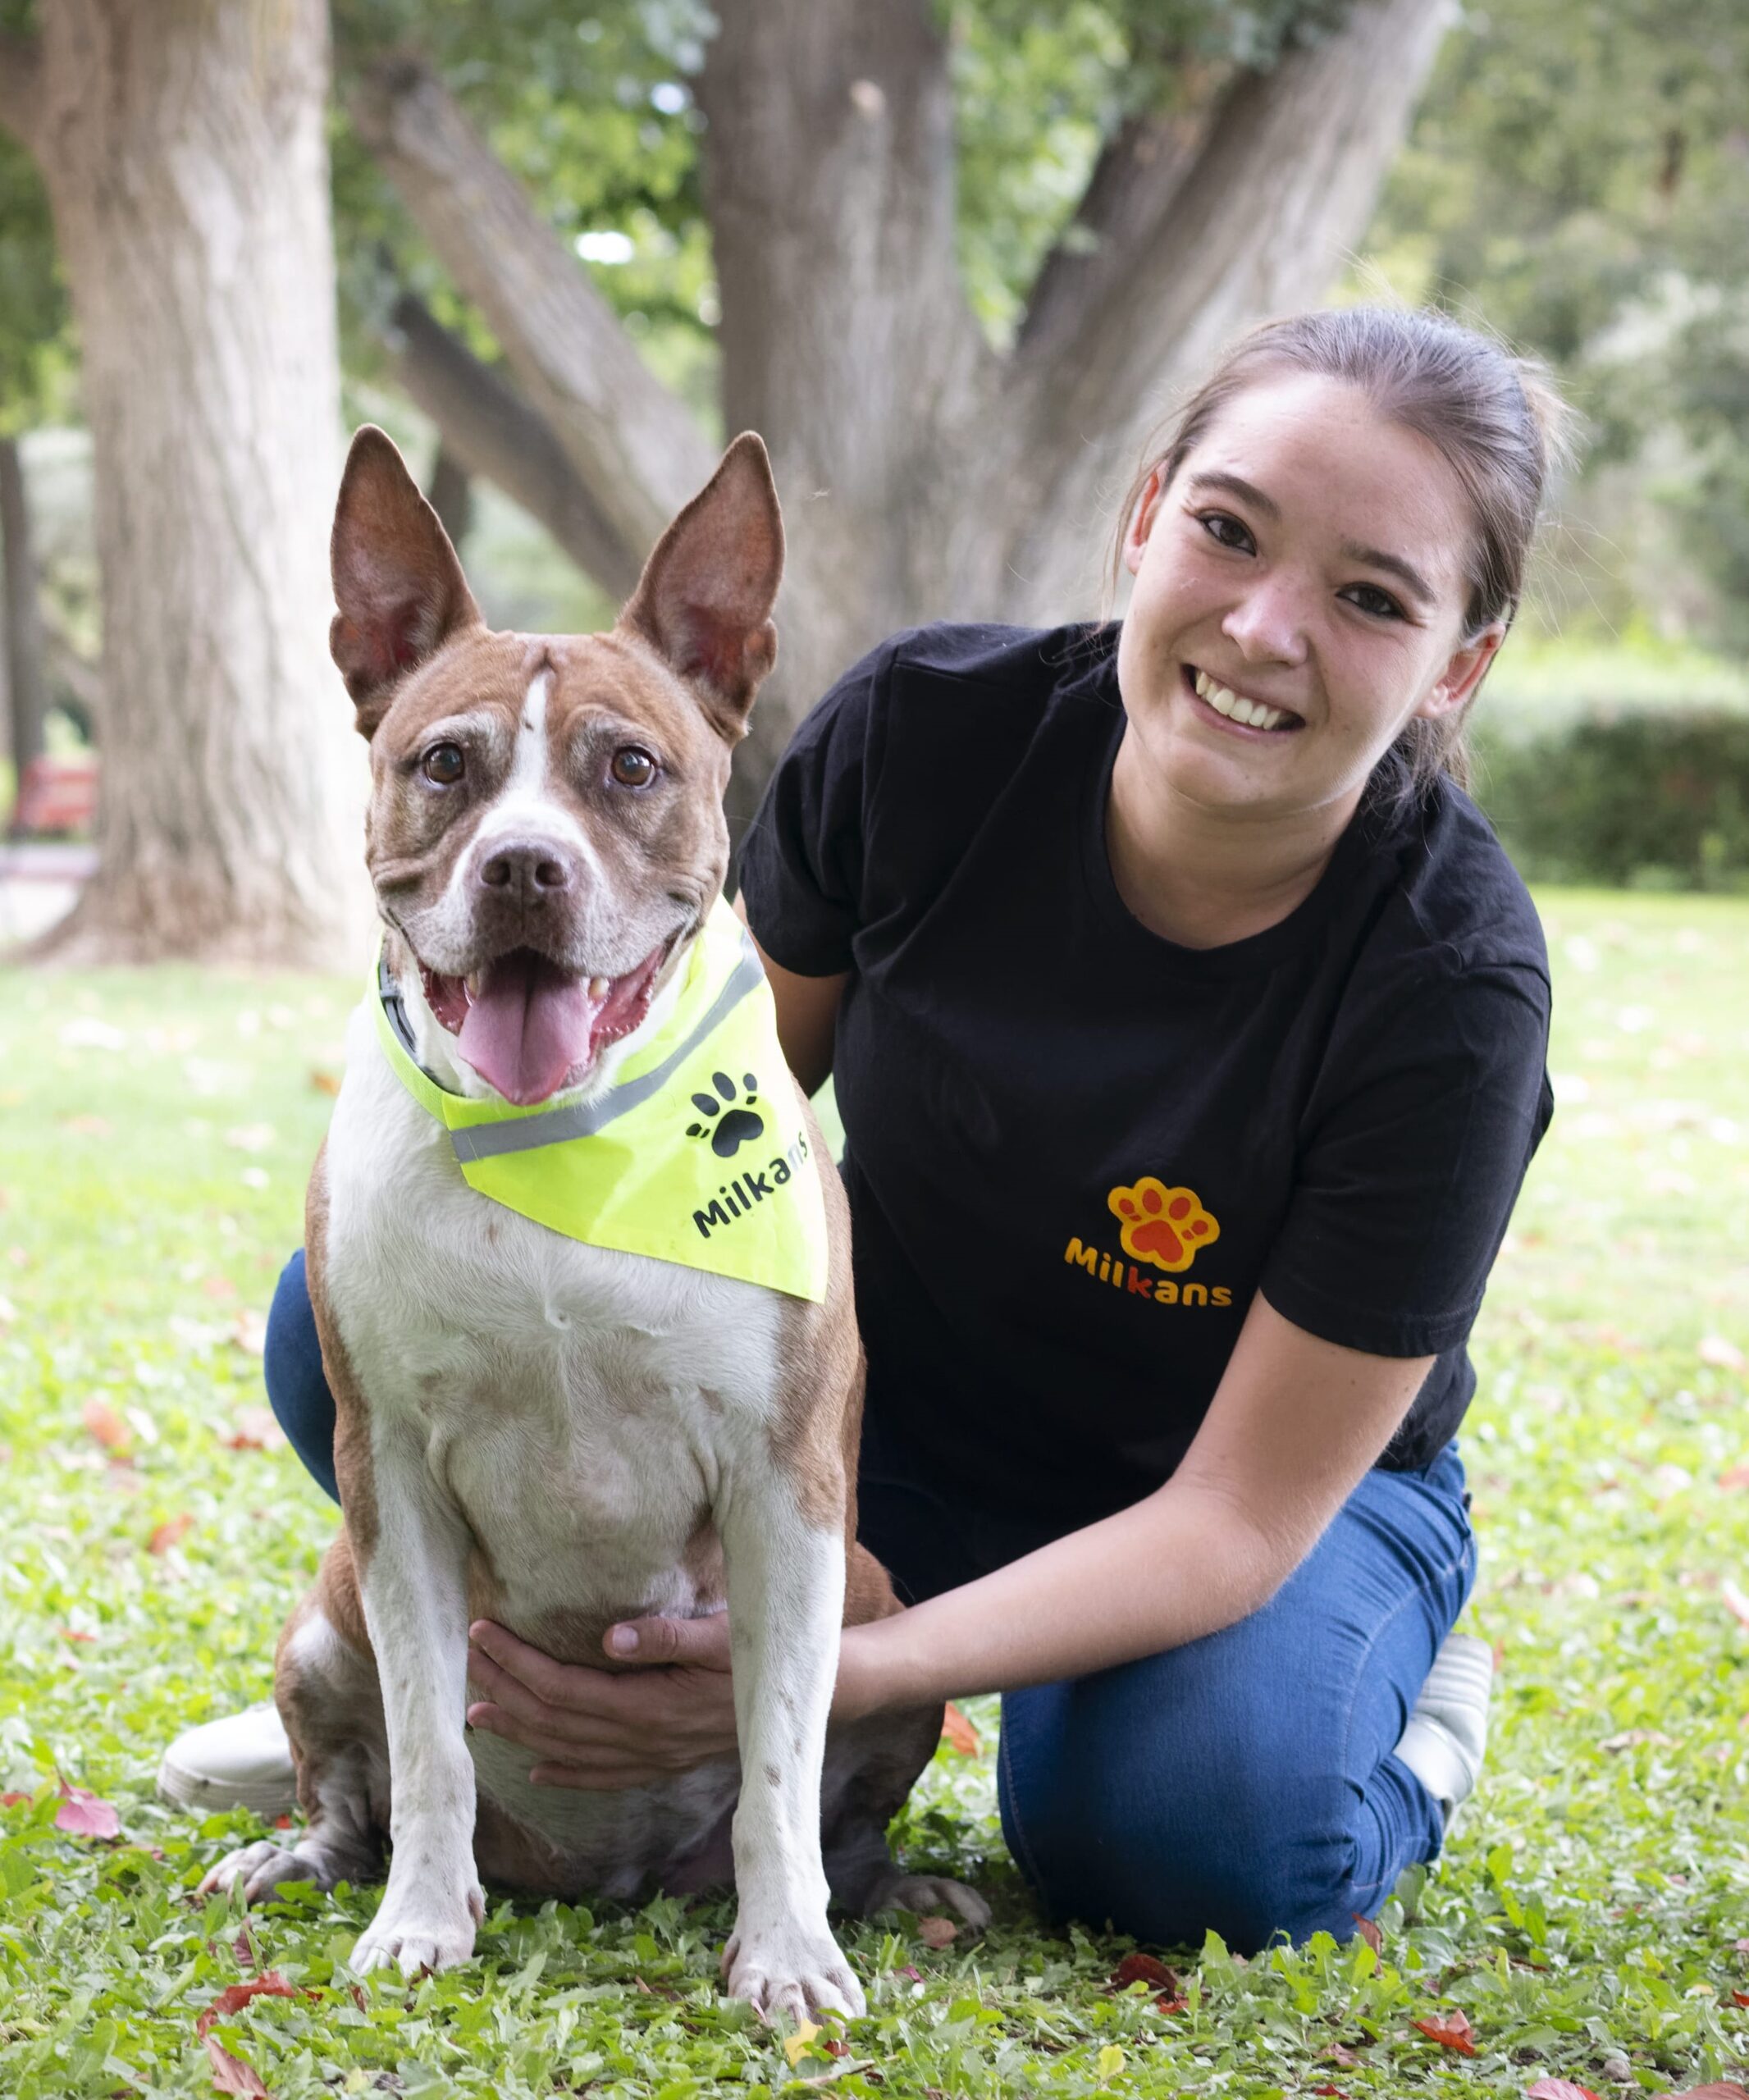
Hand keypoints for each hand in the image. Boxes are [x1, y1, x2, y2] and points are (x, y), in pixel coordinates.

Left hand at [465, 1611, 739, 1789]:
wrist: (800, 1707)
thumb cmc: (759, 1660)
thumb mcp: (722, 1638)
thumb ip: (669, 1637)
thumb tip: (611, 1637)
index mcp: (648, 1707)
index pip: (562, 1688)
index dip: (517, 1663)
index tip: (484, 1633)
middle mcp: (641, 1741)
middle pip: (553, 1720)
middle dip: (505, 1690)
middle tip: (466, 1661)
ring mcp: (649, 1758)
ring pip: (568, 1750)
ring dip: (520, 1731)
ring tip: (478, 1714)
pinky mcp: (660, 1763)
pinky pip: (602, 1776)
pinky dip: (565, 1773)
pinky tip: (537, 1771)